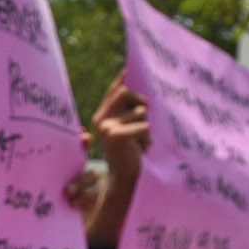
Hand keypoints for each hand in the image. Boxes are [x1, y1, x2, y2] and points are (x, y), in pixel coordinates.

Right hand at [79, 78, 149, 240]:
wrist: (128, 180)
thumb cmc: (134, 155)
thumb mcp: (131, 130)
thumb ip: (131, 110)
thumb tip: (134, 85)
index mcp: (102, 117)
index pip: (115, 91)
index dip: (123, 80)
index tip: (129, 68)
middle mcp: (101, 120)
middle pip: (127, 93)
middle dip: (142, 102)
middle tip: (146, 119)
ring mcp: (106, 127)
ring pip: (140, 111)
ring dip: (148, 127)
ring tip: (142, 143)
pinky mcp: (115, 135)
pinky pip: (143, 125)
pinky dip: (148, 137)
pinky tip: (142, 150)